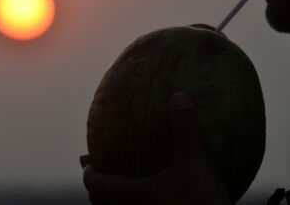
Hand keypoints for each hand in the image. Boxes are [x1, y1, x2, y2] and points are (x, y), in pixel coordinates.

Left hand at [80, 92, 231, 204]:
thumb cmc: (204, 202)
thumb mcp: (197, 163)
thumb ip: (186, 130)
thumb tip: (178, 95)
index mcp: (134, 196)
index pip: (98, 186)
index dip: (89, 173)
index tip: (85, 161)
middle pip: (100, 203)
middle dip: (95, 186)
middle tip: (93, 170)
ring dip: (109, 198)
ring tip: (113, 185)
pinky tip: (148, 196)